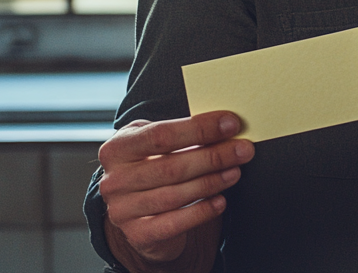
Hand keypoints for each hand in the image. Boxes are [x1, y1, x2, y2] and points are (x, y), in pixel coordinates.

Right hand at [97, 111, 254, 269]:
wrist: (135, 209)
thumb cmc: (150, 165)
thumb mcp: (153, 144)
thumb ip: (179, 133)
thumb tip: (222, 127)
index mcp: (117, 149)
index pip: (161, 136)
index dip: (199, 129)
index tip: (230, 123)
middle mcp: (115, 180)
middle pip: (171, 167)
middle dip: (213, 156)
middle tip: (242, 150)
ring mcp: (123, 210)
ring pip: (175, 195)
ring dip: (212, 182)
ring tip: (235, 171)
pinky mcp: (138, 234)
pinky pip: (175, 223)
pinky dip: (202, 211)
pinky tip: (221, 200)